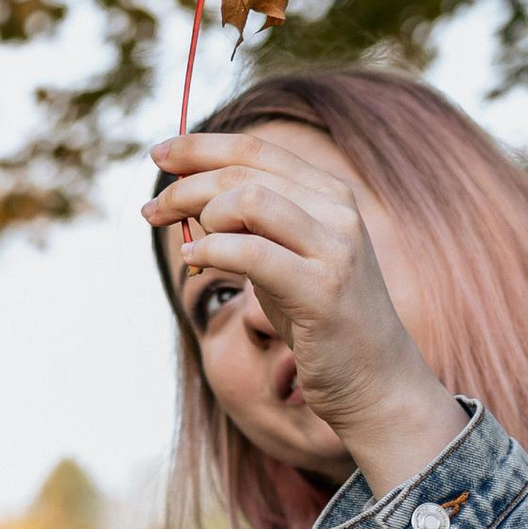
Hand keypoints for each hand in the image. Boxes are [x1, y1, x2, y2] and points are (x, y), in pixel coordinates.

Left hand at [142, 128, 466, 497]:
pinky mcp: (322, 290)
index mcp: (330, 195)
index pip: (257, 149)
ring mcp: (335, 249)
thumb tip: (188, 199)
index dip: (200, 147)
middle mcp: (337, 212)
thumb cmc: (321, 321)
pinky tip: (193, 262)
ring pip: (249, 199)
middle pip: (245, 171)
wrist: (376, 381)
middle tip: (150, 210)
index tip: (158, 156)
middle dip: (185, 184)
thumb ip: (249, 227)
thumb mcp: (284, 261)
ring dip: (201, 215)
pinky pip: (252, 253)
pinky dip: (212, 252)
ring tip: (186, 245)